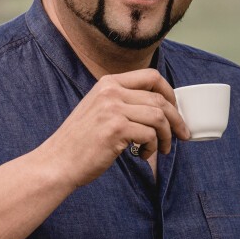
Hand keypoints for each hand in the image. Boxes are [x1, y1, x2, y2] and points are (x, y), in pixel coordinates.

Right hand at [38, 68, 188, 187]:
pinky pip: (150, 134)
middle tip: (182, 134)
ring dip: (166, 136)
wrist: (58, 162)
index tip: (175, 109)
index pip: (151, 76)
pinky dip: (153, 148)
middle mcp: (110, 91)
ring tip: (162, 149)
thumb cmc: (79, 142)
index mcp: (108, 83)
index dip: (170, 92)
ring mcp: (112, 109)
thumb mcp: (98, 110)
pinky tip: (143, 155)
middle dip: (177, 118)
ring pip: (159, 116)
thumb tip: (158, 106)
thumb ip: (121, 102)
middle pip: (159, 98)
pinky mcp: (116, 129)